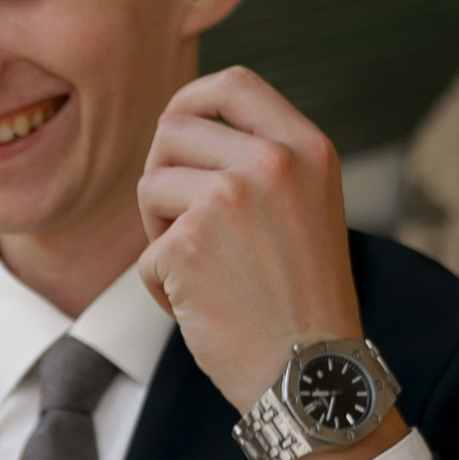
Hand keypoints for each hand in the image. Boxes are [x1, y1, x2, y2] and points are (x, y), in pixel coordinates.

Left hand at [136, 67, 401, 459]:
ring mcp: (229, 199)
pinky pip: (145, 253)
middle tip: (186, 229)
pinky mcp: (189, 244)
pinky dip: (162, 289)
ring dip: (160, 234)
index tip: (177, 133)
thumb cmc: (302, 300)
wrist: (313, 375)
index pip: (233, 84)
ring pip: (150, 187)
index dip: (191, 102)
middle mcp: (272, 162)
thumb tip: (183, 124)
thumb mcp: (307, 207)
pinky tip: (203, 310)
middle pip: (174, 131)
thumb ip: (263, 161)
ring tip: (201, 272)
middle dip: (164, 178)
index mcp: (307, 147)